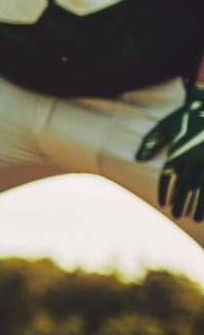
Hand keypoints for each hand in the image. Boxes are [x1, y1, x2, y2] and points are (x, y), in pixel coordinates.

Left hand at [136, 85, 203, 219]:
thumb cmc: (186, 116)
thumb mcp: (165, 125)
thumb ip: (151, 141)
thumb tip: (137, 158)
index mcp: (177, 153)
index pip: (167, 179)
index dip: (165, 192)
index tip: (164, 204)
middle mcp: (192, 160)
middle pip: (185, 188)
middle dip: (181, 204)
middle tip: (178, 216)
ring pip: (203, 190)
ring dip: (200, 206)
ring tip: (197, 218)